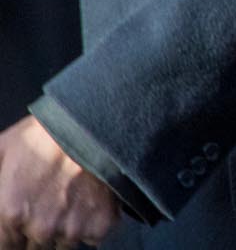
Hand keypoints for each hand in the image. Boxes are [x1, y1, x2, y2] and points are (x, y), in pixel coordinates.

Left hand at [0, 116, 118, 247]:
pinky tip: (85, 202)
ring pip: (60, 245)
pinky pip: (90, 239)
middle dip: (31, 232)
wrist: (96, 122)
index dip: (8, 235)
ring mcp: (73, 229)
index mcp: (10, 213)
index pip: (3, 246)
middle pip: (31, 247)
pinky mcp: (100, 226)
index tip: (16, 221)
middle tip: (42, 204)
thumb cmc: (44, 134)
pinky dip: (88, 226)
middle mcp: (40, 228)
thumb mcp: (0, 150)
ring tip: (64, 200)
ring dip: (60, 230)